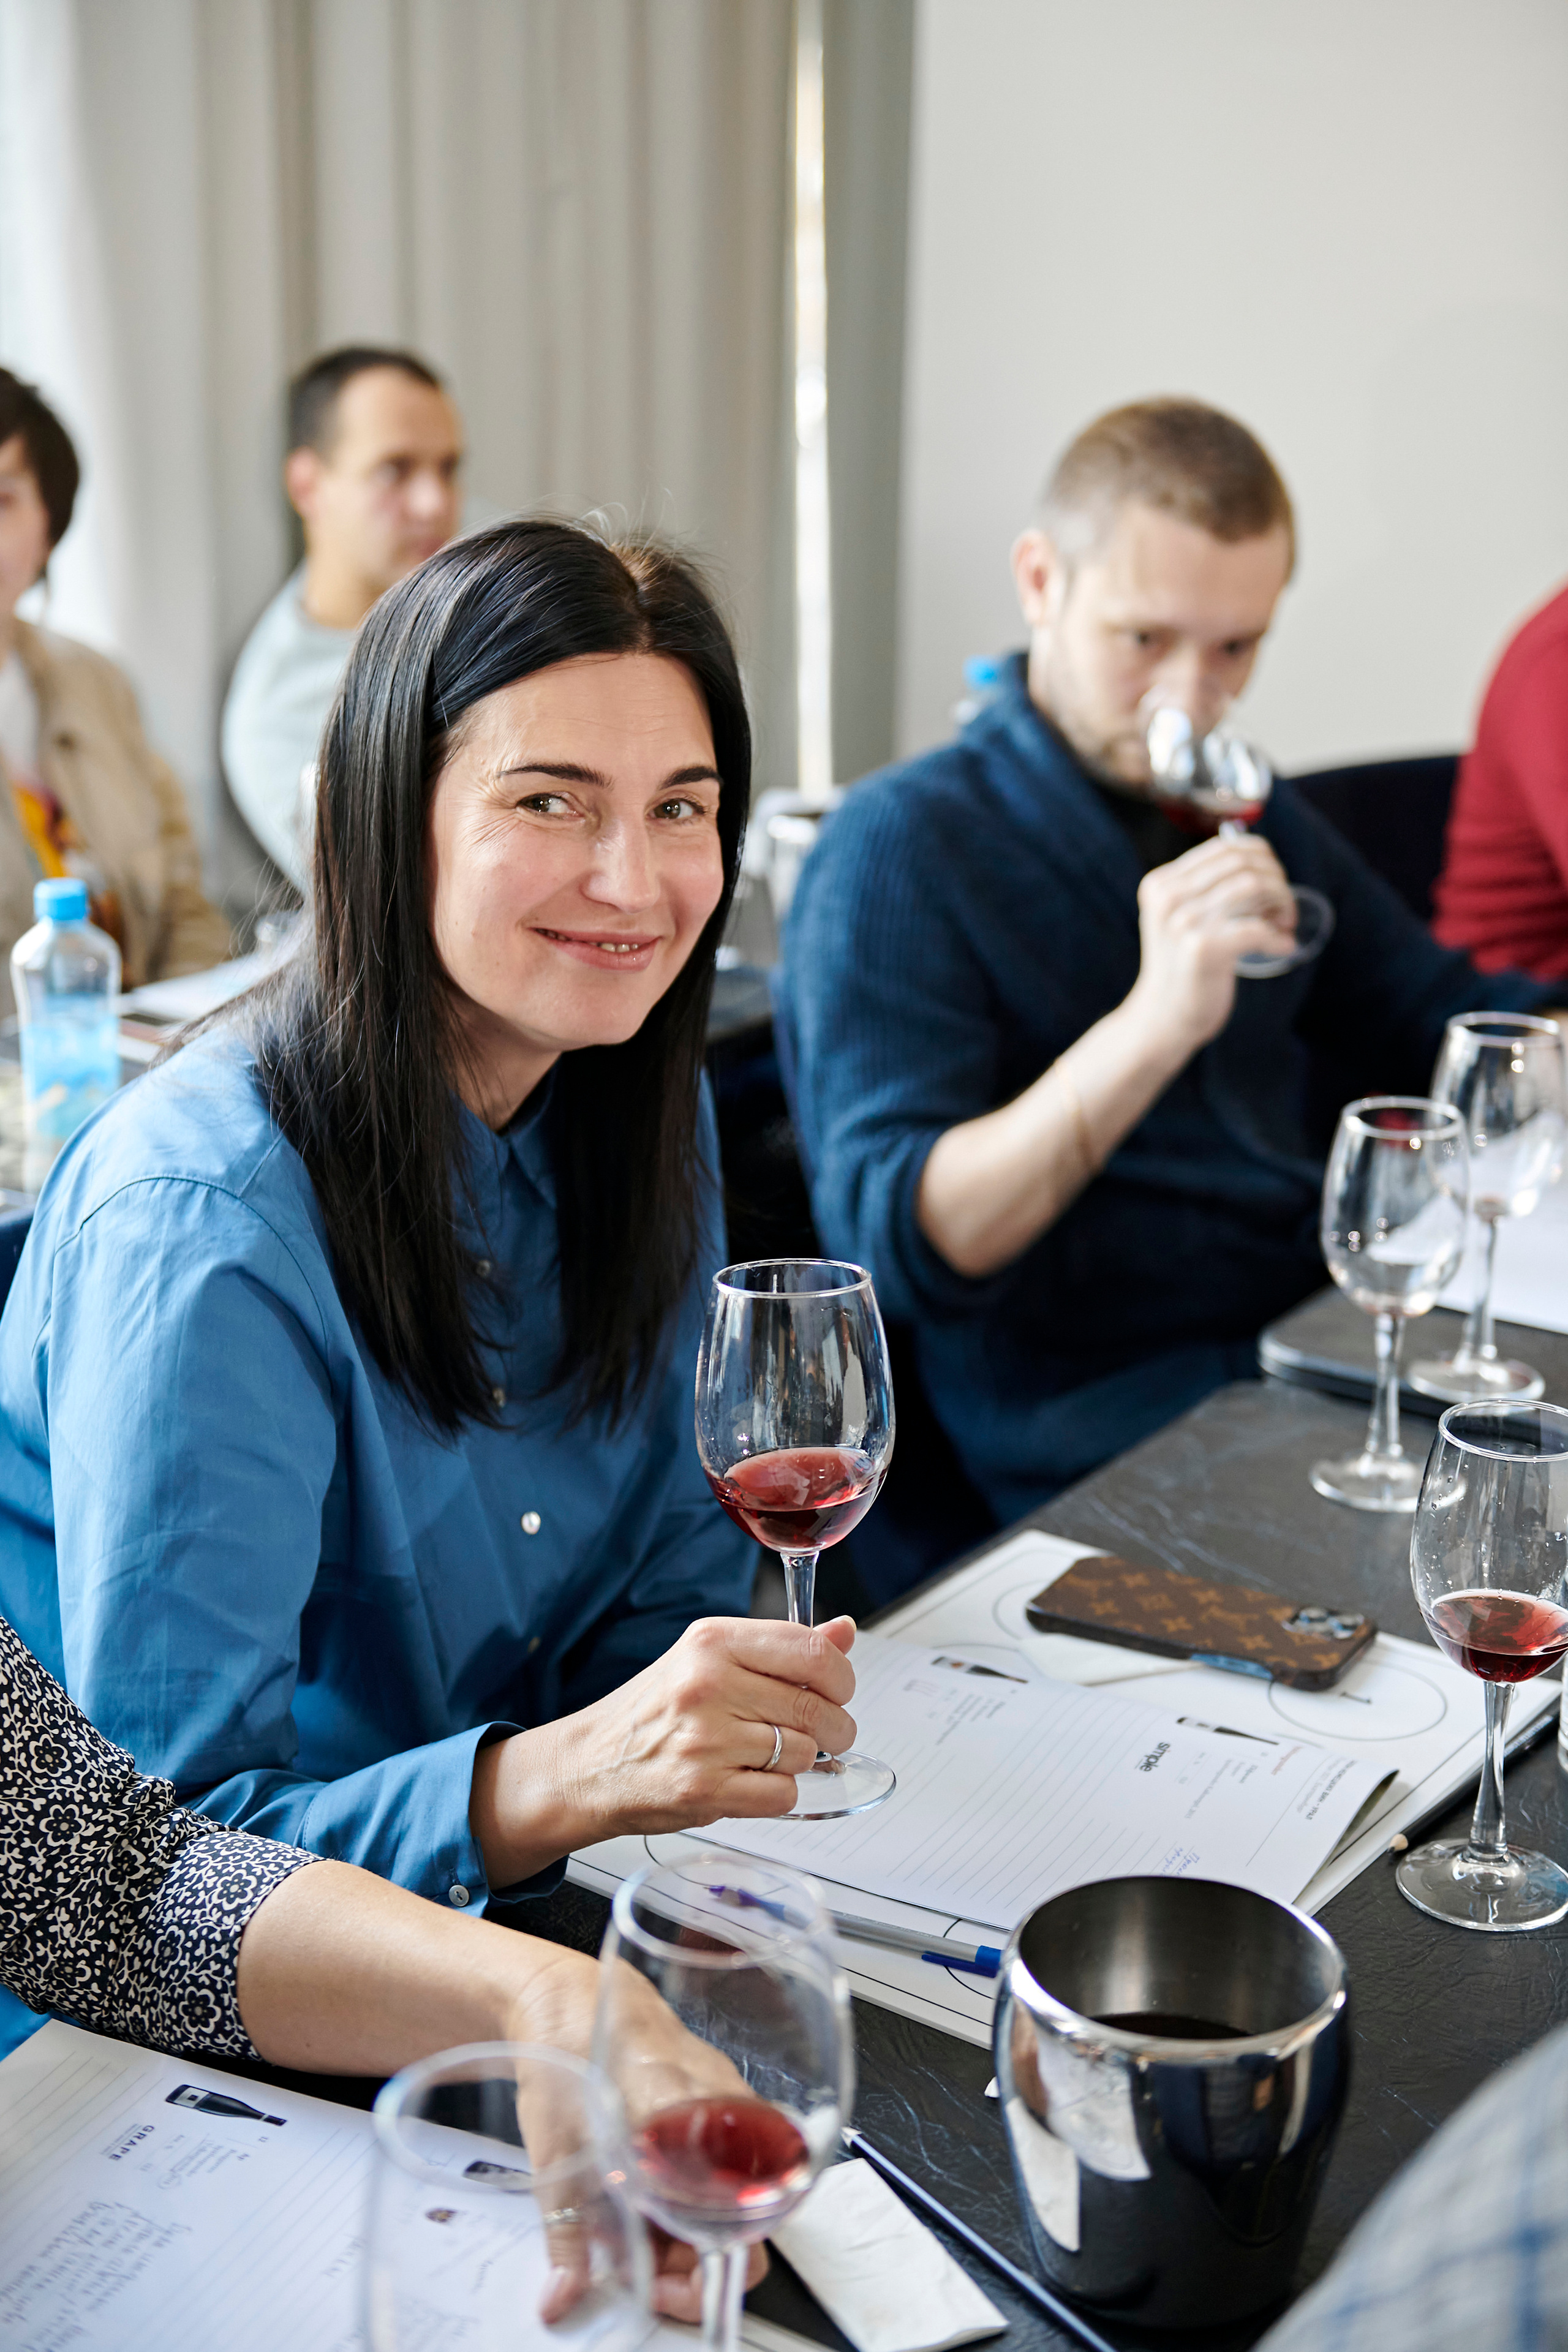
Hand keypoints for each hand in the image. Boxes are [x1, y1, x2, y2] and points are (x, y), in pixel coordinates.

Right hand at [472, 1616, 858, 1880]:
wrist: (590, 1765)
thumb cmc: (655, 1710)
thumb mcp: (709, 1659)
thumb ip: (781, 1647)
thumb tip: (844, 1630)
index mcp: (713, 1641)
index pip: (813, 1652)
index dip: (842, 1677)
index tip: (838, 1690)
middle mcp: (708, 1684)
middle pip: (817, 1707)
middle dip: (834, 1727)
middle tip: (822, 1733)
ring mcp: (705, 1739)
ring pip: (804, 1754)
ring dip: (799, 1761)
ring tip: (765, 1756)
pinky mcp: (703, 1790)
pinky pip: (783, 1795)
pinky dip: (778, 1794)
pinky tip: (751, 1781)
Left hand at [510, 1949, 767, 2323]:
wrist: (568, 1998)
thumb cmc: (566, 2056)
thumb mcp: (556, 2157)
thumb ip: (567, 2237)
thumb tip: (565, 2297)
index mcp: (695, 2126)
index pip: (740, 2234)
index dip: (702, 2281)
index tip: (660, 2292)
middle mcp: (726, 2112)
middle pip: (739, 2223)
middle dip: (692, 2264)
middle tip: (646, 2276)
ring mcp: (726, 2102)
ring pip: (728, 2194)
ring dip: (689, 2233)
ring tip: (642, 2242)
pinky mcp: (714, 2098)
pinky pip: (720, 2161)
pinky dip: (689, 2195)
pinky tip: (653, 2201)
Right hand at [1126, 833, 1297, 1052]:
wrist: (1163, 1018)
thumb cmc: (1182, 967)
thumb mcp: (1180, 918)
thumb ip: (1206, 888)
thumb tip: (1261, 858)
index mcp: (1161, 884)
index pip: (1225, 847)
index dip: (1262, 859)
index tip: (1274, 883)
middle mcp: (1168, 897)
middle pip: (1242, 862)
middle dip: (1276, 879)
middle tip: (1284, 908)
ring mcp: (1183, 923)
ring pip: (1253, 885)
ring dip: (1282, 902)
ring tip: (1283, 924)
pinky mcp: (1202, 950)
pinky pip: (1258, 928)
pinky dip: (1279, 938)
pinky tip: (1283, 947)